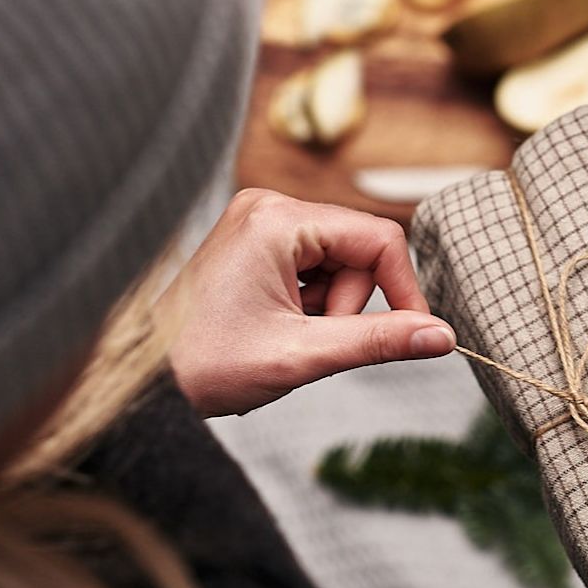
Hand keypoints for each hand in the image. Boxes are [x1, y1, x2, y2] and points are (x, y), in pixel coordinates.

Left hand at [161, 189, 455, 416]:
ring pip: (338, 262)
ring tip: (285, 335)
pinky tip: (276, 324)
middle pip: (358, 250)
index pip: (378, 239)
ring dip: (328, 306)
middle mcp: (268, 207)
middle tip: (309, 340)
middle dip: (349, 303)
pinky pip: (311, 266)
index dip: (404, 289)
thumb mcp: (302, 355)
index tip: (411, 335)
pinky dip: (309, 302)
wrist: (146, 379)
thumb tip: (441, 337)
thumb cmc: (207, 364)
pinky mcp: (254, 241)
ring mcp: (259, 222)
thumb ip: (378, 341)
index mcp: (277, 221)